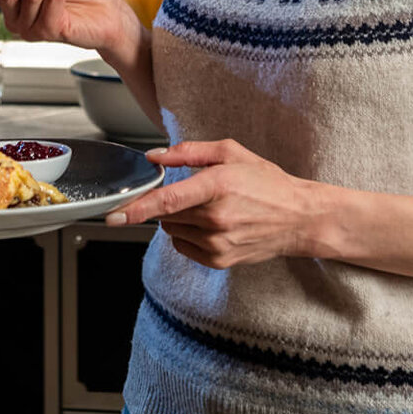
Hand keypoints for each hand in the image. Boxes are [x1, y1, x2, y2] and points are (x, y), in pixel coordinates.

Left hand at [105, 140, 316, 268]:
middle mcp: (216, 218)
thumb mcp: (231, 153)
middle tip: (193, 193)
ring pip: (172, 230)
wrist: (299, 218)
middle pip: (165, 214)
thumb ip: (189, 152)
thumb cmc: (267, 181)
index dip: (137, 208)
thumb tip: (155, 156)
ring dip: (178, 218)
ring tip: (209, 208)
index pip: (168, 200)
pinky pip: (183, 246)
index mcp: (217, 186)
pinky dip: (188, 234)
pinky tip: (212, 225)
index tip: (113, 215)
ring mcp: (218, 243)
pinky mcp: (219, 260)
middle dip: (167, 202)